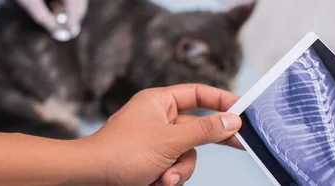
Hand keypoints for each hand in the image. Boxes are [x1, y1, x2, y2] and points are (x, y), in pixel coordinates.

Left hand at [80, 84, 243, 185]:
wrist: (90, 178)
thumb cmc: (122, 153)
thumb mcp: (170, 141)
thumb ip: (205, 131)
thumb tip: (233, 120)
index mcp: (159, 102)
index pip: (198, 94)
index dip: (222, 100)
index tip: (244, 110)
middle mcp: (158, 118)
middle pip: (197, 128)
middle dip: (202, 145)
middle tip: (240, 144)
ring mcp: (155, 141)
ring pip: (187, 154)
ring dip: (179, 170)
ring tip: (164, 178)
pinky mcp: (152, 161)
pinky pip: (175, 167)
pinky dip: (169, 177)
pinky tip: (155, 182)